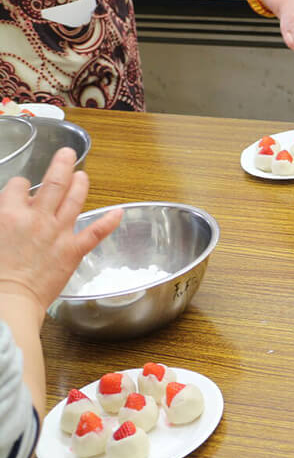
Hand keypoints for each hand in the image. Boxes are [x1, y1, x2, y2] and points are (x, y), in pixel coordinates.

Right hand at [0, 148, 121, 311]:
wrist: (6, 302)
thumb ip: (2, 216)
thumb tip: (6, 212)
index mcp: (9, 214)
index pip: (18, 186)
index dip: (20, 186)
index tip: (21, 189)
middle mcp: (37, 218)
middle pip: (53, 182)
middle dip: (61, 164)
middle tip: (67, 154)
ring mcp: (58, 233)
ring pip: (74, 199)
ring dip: (81, 184)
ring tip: (83, 174)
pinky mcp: (72, 251)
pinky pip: (95, 232)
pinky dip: (109, 221)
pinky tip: (118, 212)